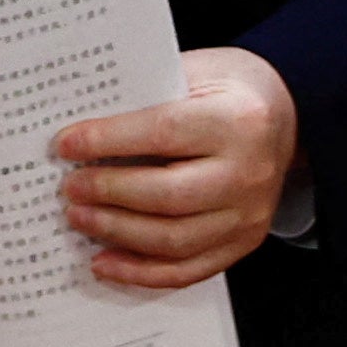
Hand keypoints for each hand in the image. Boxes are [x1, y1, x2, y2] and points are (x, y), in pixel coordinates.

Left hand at [55, 44, 299, 290]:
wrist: (282, 115)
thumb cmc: (222, 89)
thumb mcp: (190, 74)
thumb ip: (143, 101)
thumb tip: (77, 134)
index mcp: (236, 120)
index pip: (163, 133)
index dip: (108, 141)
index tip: (64, 145)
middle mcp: (249, 172)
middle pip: (169, 195)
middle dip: (109, 193)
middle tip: (68, 188)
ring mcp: (250, 214)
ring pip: (176, 239)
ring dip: (118, 233)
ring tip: (78, 218)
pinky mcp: (245, 242)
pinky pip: (190, 269)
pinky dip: (142, 272)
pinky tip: (105, 262)